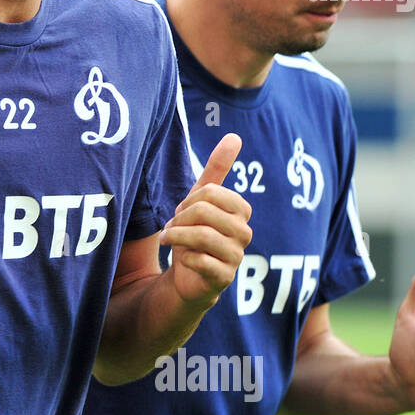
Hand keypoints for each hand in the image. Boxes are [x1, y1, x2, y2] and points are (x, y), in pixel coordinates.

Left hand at [160, 134, 251, 306]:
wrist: (187, 275)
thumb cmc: (194, 233)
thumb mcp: (201, 200)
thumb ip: (217, 169)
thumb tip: (234, 136)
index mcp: (241, 210)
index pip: (210, 192)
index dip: (188, 201)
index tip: (181, 212)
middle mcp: (245, 232)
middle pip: (203, 212)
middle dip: (179, 220)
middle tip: (172, 229)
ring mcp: (237, 256)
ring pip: (202, 236)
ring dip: (177, 237)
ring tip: (169, 241)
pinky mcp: (225, 278)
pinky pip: (201, 260)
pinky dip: (185, 258)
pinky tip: (184, 261)